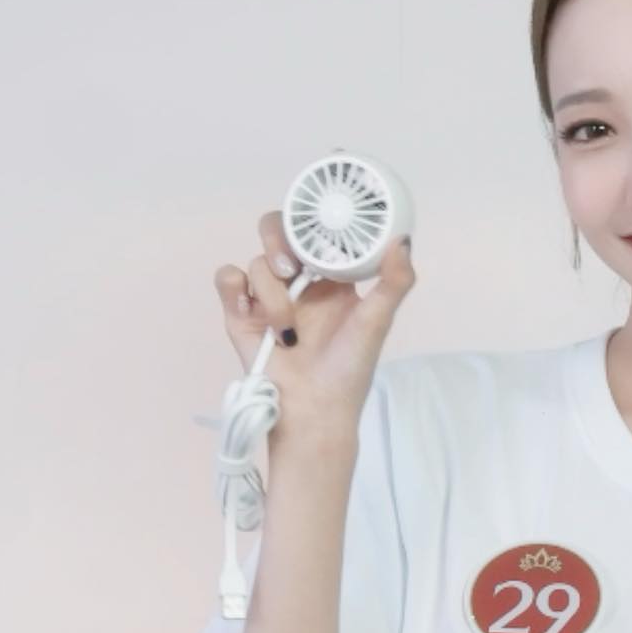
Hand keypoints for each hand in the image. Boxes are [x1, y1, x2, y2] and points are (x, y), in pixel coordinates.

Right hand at [213, 210, 415, 438]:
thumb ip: (395, 281)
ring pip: (256, 261)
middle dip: (279, 240)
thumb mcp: (378, 321)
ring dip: (271, 292)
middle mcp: (299, 281)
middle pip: (277, 230)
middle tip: (292, 269)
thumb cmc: (349, 369)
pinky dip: (234, 289)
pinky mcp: (240, 313)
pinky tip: (249, 311)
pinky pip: (227, 278)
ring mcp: (267, 295)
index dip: (314, 223)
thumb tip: (404, 239)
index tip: (319, 232)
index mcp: (331, 276)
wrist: (314, 410)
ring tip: (286, 327)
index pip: (316, 231)